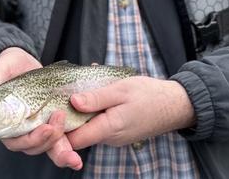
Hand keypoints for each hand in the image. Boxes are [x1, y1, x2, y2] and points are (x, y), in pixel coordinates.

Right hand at [0, 48, 82, 169]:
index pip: (15, 141)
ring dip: (62, 148)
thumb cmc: (7, 65)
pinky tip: (79, 156)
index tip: (45, 128)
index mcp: (6, 124)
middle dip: (49, 142)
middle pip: (35, 147)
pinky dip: (71, 145)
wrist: (23, 58)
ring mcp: (39, 126)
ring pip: (49, 146)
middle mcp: (23, 129)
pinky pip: (62, 137)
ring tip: (70, 133)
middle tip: (58, 124)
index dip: (30, 140)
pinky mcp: (53, 120)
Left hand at [67, 76, 194, 148]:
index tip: (52, 110)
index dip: (60, 129)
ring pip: (89, 126)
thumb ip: (96, 97)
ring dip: (82, 109)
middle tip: (63, 93)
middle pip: (79, 133)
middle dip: (69, 115)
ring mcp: (114, 136)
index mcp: (109, 128)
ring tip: (79, 87)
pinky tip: (96, 91)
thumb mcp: (121, 89)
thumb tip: (72, 102)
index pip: (75, 140)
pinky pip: (100, 121)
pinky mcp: (119, 131)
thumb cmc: (150, 95)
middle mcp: (109, 138)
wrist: (176, 105)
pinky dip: (94, 108)